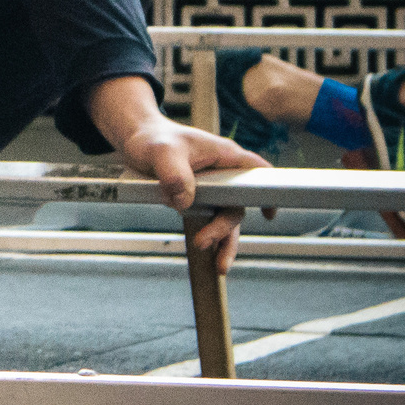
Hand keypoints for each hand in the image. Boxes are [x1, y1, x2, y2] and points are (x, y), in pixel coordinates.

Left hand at [86, 74, 266, 271]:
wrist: (135, 139)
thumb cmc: (152, 138)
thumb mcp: (160, 152)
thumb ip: (174, 174)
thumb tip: (185, 202)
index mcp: (224, 155)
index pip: (256, 171)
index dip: (268, 191)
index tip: (269, 215)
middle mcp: (223, 173)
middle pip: (236, 204)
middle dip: (225, 228)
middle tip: (204, 243)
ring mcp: (212, 187)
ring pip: (224, 216)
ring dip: (222, 240)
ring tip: (217, 265)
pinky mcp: (197, 197)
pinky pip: (208, 218)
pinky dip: (209, 235)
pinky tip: (205, 254)